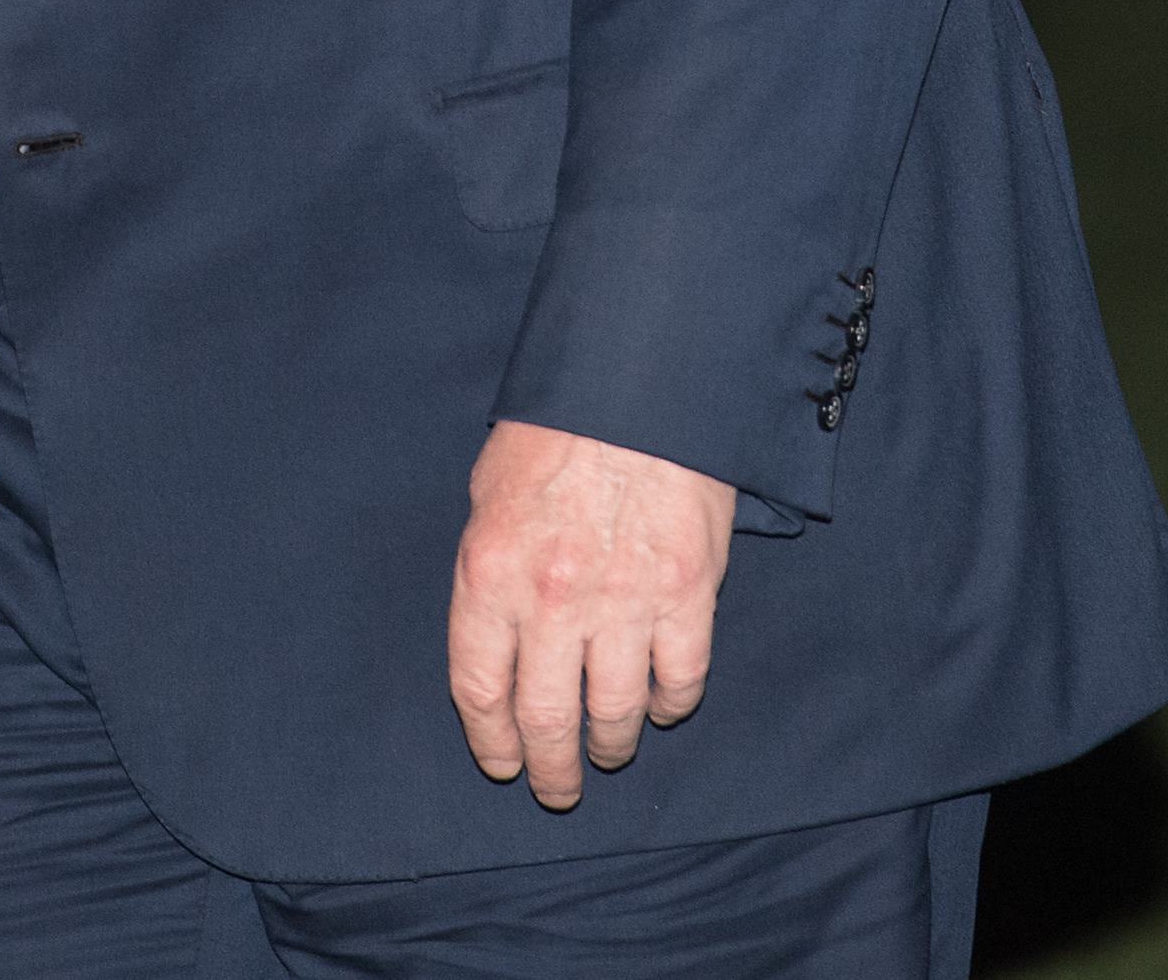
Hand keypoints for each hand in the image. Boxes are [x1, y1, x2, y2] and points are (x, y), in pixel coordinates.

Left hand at [447, 417, 737, 806]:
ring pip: (614, 713)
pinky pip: (679, 679)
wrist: (641, 378)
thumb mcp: (491, 490)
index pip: (480, 688)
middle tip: (557, 790)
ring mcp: (624, 601)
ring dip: (610, 745)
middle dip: (550, 767)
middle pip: (546, 718)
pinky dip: (669, 703)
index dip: (492, 739)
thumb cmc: (558, 426)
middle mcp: (552, 599)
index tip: (503, 762)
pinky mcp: (688, 594)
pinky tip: (660, 705)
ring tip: (607, 752)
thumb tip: (500, 626)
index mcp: (491, 572)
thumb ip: (493, 566)